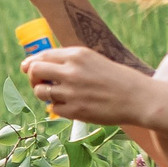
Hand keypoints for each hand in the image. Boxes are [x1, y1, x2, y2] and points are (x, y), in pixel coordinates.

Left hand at [25, 46, 157, 126]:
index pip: (41, 56)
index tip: (29, 69)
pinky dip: (57, 107)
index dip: (32, 63)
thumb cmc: (117, 78)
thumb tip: (39, 64)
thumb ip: (69, 60)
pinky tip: (70, 105)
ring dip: (43, 93)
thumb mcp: (93, 60)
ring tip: (56, 94)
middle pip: (34, 71)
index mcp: (76, 55)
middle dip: (32, 78)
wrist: (138, 98)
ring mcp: (71, 92)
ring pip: (40, 91)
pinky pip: (53, 108)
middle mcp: (71, 71)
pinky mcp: (74, 110)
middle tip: (40, 83)